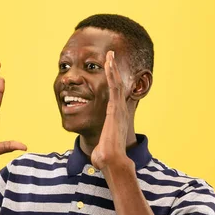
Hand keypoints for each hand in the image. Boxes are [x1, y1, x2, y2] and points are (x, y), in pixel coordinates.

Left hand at [91, 51, 130, 170]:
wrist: (111, 160)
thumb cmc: (105, 157)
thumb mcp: (101, 149)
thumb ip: (100, 149)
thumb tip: (96, 159)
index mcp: (115, 118)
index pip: (114, 96)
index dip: (112, 83)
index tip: (109, 73)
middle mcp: (119, 111)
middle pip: (117, 86)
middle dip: (114, 71)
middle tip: (111, 56)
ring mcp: (118, 109)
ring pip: (116, 83)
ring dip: (113, 68)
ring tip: (110, 54)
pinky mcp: (115, 108)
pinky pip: (114, 87)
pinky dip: (112, 74)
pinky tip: (109, 63)